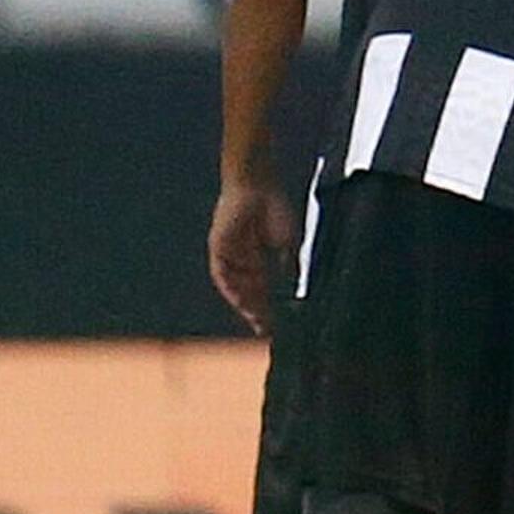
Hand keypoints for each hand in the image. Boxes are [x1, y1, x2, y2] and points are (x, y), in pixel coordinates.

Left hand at [207, 179, 296, 335]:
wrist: (257, 185)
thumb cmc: (274, 208)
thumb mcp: (288, 243)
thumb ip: (289, 266)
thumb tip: (295, 289)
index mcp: (258, 258)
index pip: (262, 289)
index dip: (268, 307)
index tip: (276, 325)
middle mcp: (242, 260)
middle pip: (247, 293)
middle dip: (256, 312)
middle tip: (265, 329)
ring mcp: (228, 254)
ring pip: (235, 287)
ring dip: (244, 304)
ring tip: (256, 318)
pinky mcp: (218, 247)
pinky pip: (222, 274)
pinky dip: (231, 288)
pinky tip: (240, 300)